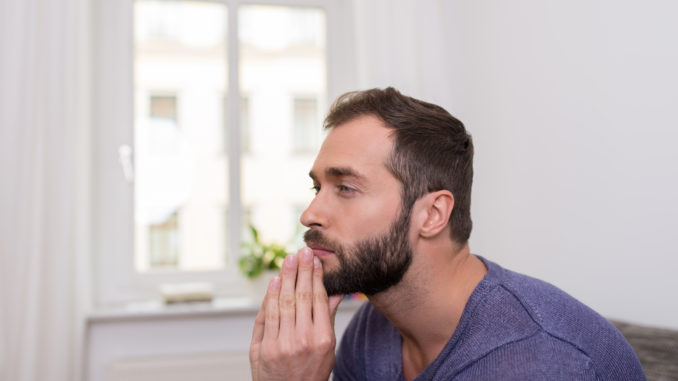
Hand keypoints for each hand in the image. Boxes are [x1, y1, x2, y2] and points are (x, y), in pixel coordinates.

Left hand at [250, 247, 343, 380]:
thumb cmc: (312, 372)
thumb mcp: (328, 348)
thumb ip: (328, 317)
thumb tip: (337, 290)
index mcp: (322, 339)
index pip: (318, 299)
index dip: (315, 276)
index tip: (314, 259)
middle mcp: (302, 340)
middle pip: (301, 296)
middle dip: (301, 271)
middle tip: (302, 251)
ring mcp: (280, 344)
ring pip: (282, 302)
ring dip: (285, 278)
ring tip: (288, 261)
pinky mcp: (262, 349)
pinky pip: (266, 316)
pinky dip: (269, 297)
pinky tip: (274, 282)